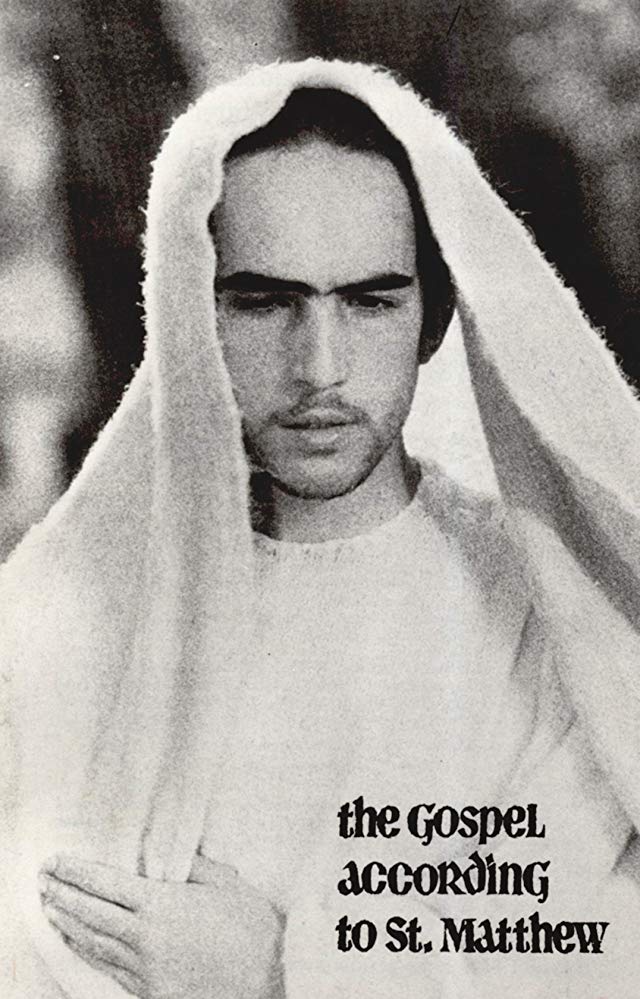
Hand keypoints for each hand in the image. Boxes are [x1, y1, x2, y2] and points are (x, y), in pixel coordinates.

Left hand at [39, 853, 283, 998]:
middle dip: (63, 895)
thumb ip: (194, 864)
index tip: (57, 861)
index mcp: (161, 906)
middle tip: (44, 880)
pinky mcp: (151, 993)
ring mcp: (145, 970)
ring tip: (52, 908)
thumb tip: (172, 851)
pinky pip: (110, 969)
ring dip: (70, 924)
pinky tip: (81, 944)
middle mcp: (145, 939)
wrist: (267, 984)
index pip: (106, 884)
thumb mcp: (228, 884)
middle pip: (91, 915)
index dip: (77, 872)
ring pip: (95, 944)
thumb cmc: (253, 931)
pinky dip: (90, 953)